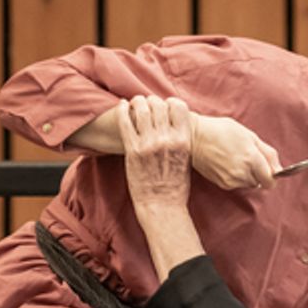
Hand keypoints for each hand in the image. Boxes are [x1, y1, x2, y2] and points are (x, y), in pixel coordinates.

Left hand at [120, 96, 192, 211]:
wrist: (162, 206)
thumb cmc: (175, 186)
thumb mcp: (186, 159)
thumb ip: (180, 140)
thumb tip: (174, 124)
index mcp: (183, 141)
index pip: (178, 106)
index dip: (170, 103)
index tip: (165, 106)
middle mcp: (166, 139)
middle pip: (158, 104)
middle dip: (153, 101)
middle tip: (148, 104)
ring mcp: (148, 144)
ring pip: (141, 108)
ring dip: (138, 102)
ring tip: (135, 103)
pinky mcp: (132, 150)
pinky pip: (125, 122)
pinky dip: (122, 110)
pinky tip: (122, 106)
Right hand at [191, 114, 281, 189]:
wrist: (194, 137)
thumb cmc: (221, 131)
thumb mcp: (249, 135)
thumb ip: (267, 153)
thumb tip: (279, 169)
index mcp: (251, 159)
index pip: (270, 180)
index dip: (271, 176)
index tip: (268, 170)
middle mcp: (242, 173)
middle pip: (260, 182)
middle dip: (258, 173)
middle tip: (247, 157)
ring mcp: (231, 180)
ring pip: (248, 184)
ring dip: (246, 175)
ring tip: (235, 158)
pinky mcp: (222, 184)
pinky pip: (236, 184)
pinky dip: (235, 177)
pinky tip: (226, 163)